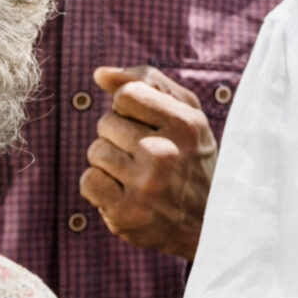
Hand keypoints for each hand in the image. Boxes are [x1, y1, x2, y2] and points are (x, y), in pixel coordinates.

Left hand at [78, 65, 217, 260]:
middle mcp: (165, 154)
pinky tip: (123, 192)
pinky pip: (88, 182)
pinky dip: (100, 187)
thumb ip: (148, 82)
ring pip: (95, 152)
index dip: (129, 108)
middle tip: (145, 155)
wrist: (210, 224)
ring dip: (109, 162)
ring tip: (136, 174)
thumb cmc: (193, 160)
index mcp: (185, 124)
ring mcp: (145, 186)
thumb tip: (99, 73)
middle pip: (106, 123)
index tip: (146, 124)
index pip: (126, 94)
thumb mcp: (187, 114)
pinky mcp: (126, 214)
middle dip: (119, 136)